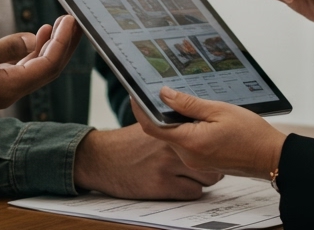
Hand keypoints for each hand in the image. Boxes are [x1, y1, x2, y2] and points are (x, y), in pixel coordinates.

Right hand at [0, 16, 80, 140]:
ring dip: (50, 47)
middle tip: (74, 20)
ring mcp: (1, 89)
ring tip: (59, 24)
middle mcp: (8, 93)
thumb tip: (33, 41)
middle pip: (48, 69)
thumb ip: (7, 47)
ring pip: (36, 69)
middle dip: (63, 45)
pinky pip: (22, 68)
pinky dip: (33, 52)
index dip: (62, 42)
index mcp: (7, 89)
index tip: (70, 20)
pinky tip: (36, 37)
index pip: (47, 65)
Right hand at [72, 123, 222, 198]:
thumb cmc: (125, 144)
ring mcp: (167, 166)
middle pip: (210, 159)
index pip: (203, 133)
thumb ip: (170, 125)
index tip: (212, 146)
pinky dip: (189, 191)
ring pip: (207, 178)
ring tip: (187, 175)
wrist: (101, 159)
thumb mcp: (148, 127)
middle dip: (209, 164)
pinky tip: (176, 185)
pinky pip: (193, 192)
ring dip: (200, 179)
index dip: (210, 142)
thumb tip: (194, 121)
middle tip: (201, 165)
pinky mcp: (163, 186)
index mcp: (168, 128)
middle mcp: (170, 145)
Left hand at [131, 89, 284, 179]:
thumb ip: (188, 103)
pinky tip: (199, 117)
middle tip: (164, 90)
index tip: (134, 93)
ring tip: (188, 102)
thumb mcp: (219, 110)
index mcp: (191, 142)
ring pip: (175, 137)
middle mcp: (189, 155)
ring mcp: (195, 161)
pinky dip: (186, 129)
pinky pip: (186, 143)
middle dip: (161, 112)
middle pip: (163, 131)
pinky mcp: (202, 162)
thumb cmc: (251, 133)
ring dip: (176, 121)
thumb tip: (164, 94)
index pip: (153, 126)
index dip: (140, 108)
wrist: (271, 157)